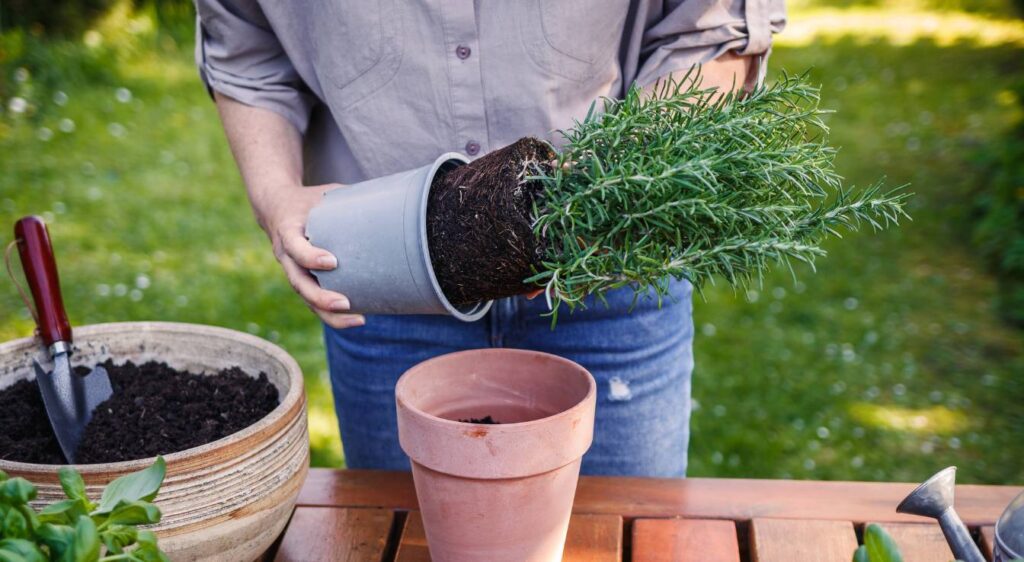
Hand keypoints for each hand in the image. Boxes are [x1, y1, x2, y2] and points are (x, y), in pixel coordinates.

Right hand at [257, 183, 365, 328]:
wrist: (276, 207)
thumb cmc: (309, 199)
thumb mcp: (324, 193)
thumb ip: (349, 197)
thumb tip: (391, 196)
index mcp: (287, 230)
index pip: (295, 247)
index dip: (310, 256)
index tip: (332, 262)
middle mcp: (285, 255)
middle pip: (298, 283)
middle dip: (321, 297)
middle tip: (345, 303)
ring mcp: (291, 270)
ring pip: (306, 298)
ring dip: (329, 313)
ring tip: (358, 319)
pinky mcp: (300, 280)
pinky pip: (312, 301)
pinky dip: (332, 314)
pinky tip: (357, 318)